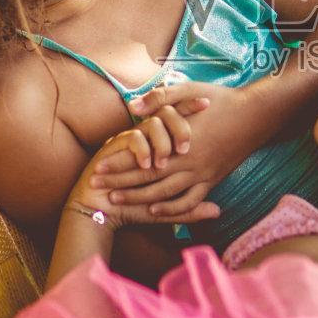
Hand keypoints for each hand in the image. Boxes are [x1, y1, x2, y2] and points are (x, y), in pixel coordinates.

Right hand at [71, 121, 220, 227]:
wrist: (100, 210)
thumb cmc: (133, 208)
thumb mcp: (166, 210)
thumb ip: (189, 208)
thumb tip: (217, 212)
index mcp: (161, 148)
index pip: (182, 122)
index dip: (193, 109)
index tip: (207, 105)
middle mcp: (147, 139)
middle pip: (169, 116)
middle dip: (181, 124)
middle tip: (186, 147)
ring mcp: (132, 141)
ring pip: (154, 125)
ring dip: (161, 143)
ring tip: (163, 163)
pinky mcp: (115, 146)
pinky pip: (134, 138)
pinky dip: (142, 150)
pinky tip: (146, 165)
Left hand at [88, 83, 259, 222]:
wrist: (256, 115)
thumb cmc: (221, 99)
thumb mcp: (190, 90)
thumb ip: (160, 99)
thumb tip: (132, 107)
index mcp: (180, 140)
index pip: (142, 157)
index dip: (118, 164)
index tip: (97, 168)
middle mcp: (189, 162)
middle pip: (148, 179)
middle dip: (121, 184)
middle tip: (98, 189)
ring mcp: (202, 174)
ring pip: (165, 194)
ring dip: (139, 199)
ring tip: (118, 200)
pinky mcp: (212, 181)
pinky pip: (189, 202)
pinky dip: (171, 210)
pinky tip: (154, 210)